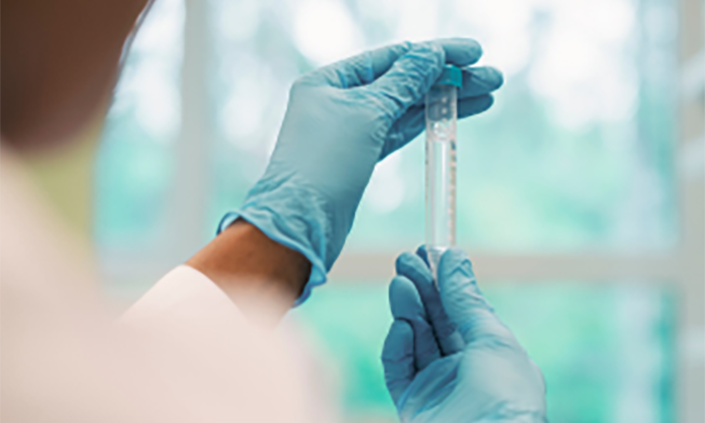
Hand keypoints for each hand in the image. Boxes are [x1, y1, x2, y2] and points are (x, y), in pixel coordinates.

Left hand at [220, 39, 502, 304]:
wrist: (301, 225)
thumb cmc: (323, 165)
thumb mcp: (367, 113)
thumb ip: (403, 82)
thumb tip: (431, 54)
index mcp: (330, 80)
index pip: (393, 57)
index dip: (435, 53)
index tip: (473, 53)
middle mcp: (339, 100)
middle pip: (404, 81)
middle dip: (449, 78)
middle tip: (493, 78)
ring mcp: (351, 129)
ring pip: (407, 107)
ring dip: (445, 100)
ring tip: (487, 94)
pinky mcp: (362, 156)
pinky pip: (400, 131)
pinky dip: (428, 123)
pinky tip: (455, 116)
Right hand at [382, 247, 545, 422]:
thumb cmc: (505, 396)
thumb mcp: (492, 337)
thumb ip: (466, 299)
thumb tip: (453, 256)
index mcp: (492, 355)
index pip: (463, 312)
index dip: (446, 282)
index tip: (429, 252)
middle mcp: (464, 370)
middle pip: (436, 322)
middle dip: (422, 289)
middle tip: (405, 259)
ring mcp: (437, 388)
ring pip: (416, 340)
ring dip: (408, 309)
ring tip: (400, 280)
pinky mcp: (413, 404)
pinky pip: (399, 369)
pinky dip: (398, 346)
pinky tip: (402, 326)